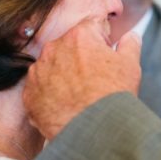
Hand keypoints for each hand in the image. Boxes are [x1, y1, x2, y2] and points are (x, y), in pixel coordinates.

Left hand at [23, 18, 141, 139]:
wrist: (94, 131)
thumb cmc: (113, 96)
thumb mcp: (130, 65)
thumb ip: (130, 44)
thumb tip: (131, 36)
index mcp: (79, 36)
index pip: (91, 28)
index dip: (102, 41)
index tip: (106, 56)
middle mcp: (53, 48)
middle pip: (69, 46)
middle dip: (80, 57)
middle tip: (94, 79)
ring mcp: (38, 71)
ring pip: (52, 67)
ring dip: (63, 75)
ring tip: (79, 95)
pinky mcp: (29, 94)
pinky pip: (40, 89)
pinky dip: (50, 95)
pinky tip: (66, 105)